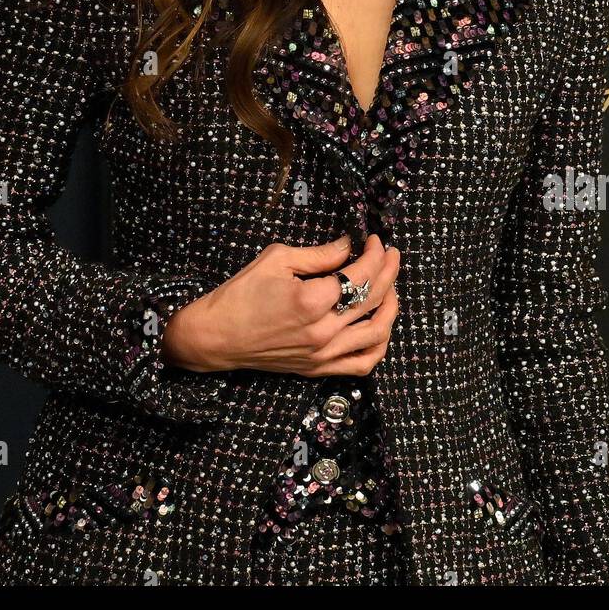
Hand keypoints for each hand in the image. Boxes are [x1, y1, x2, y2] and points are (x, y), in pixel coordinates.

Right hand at [160, 233, 399, 377]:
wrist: (217, 336)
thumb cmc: (241, 293)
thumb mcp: (277, 259)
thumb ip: (319, 254)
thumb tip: (349, 245)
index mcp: (312, 300)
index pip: (359, 275)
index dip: (374, 254)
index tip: (375, 240)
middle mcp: (323, 331)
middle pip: (373, 299)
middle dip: (388, 271)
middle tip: (391, 254)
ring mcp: (323, 354)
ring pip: (377, 333)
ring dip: (391, 306)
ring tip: (391, 286)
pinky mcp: (318, 369)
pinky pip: (362, 364)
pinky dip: (379, 345)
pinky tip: (380, 325)